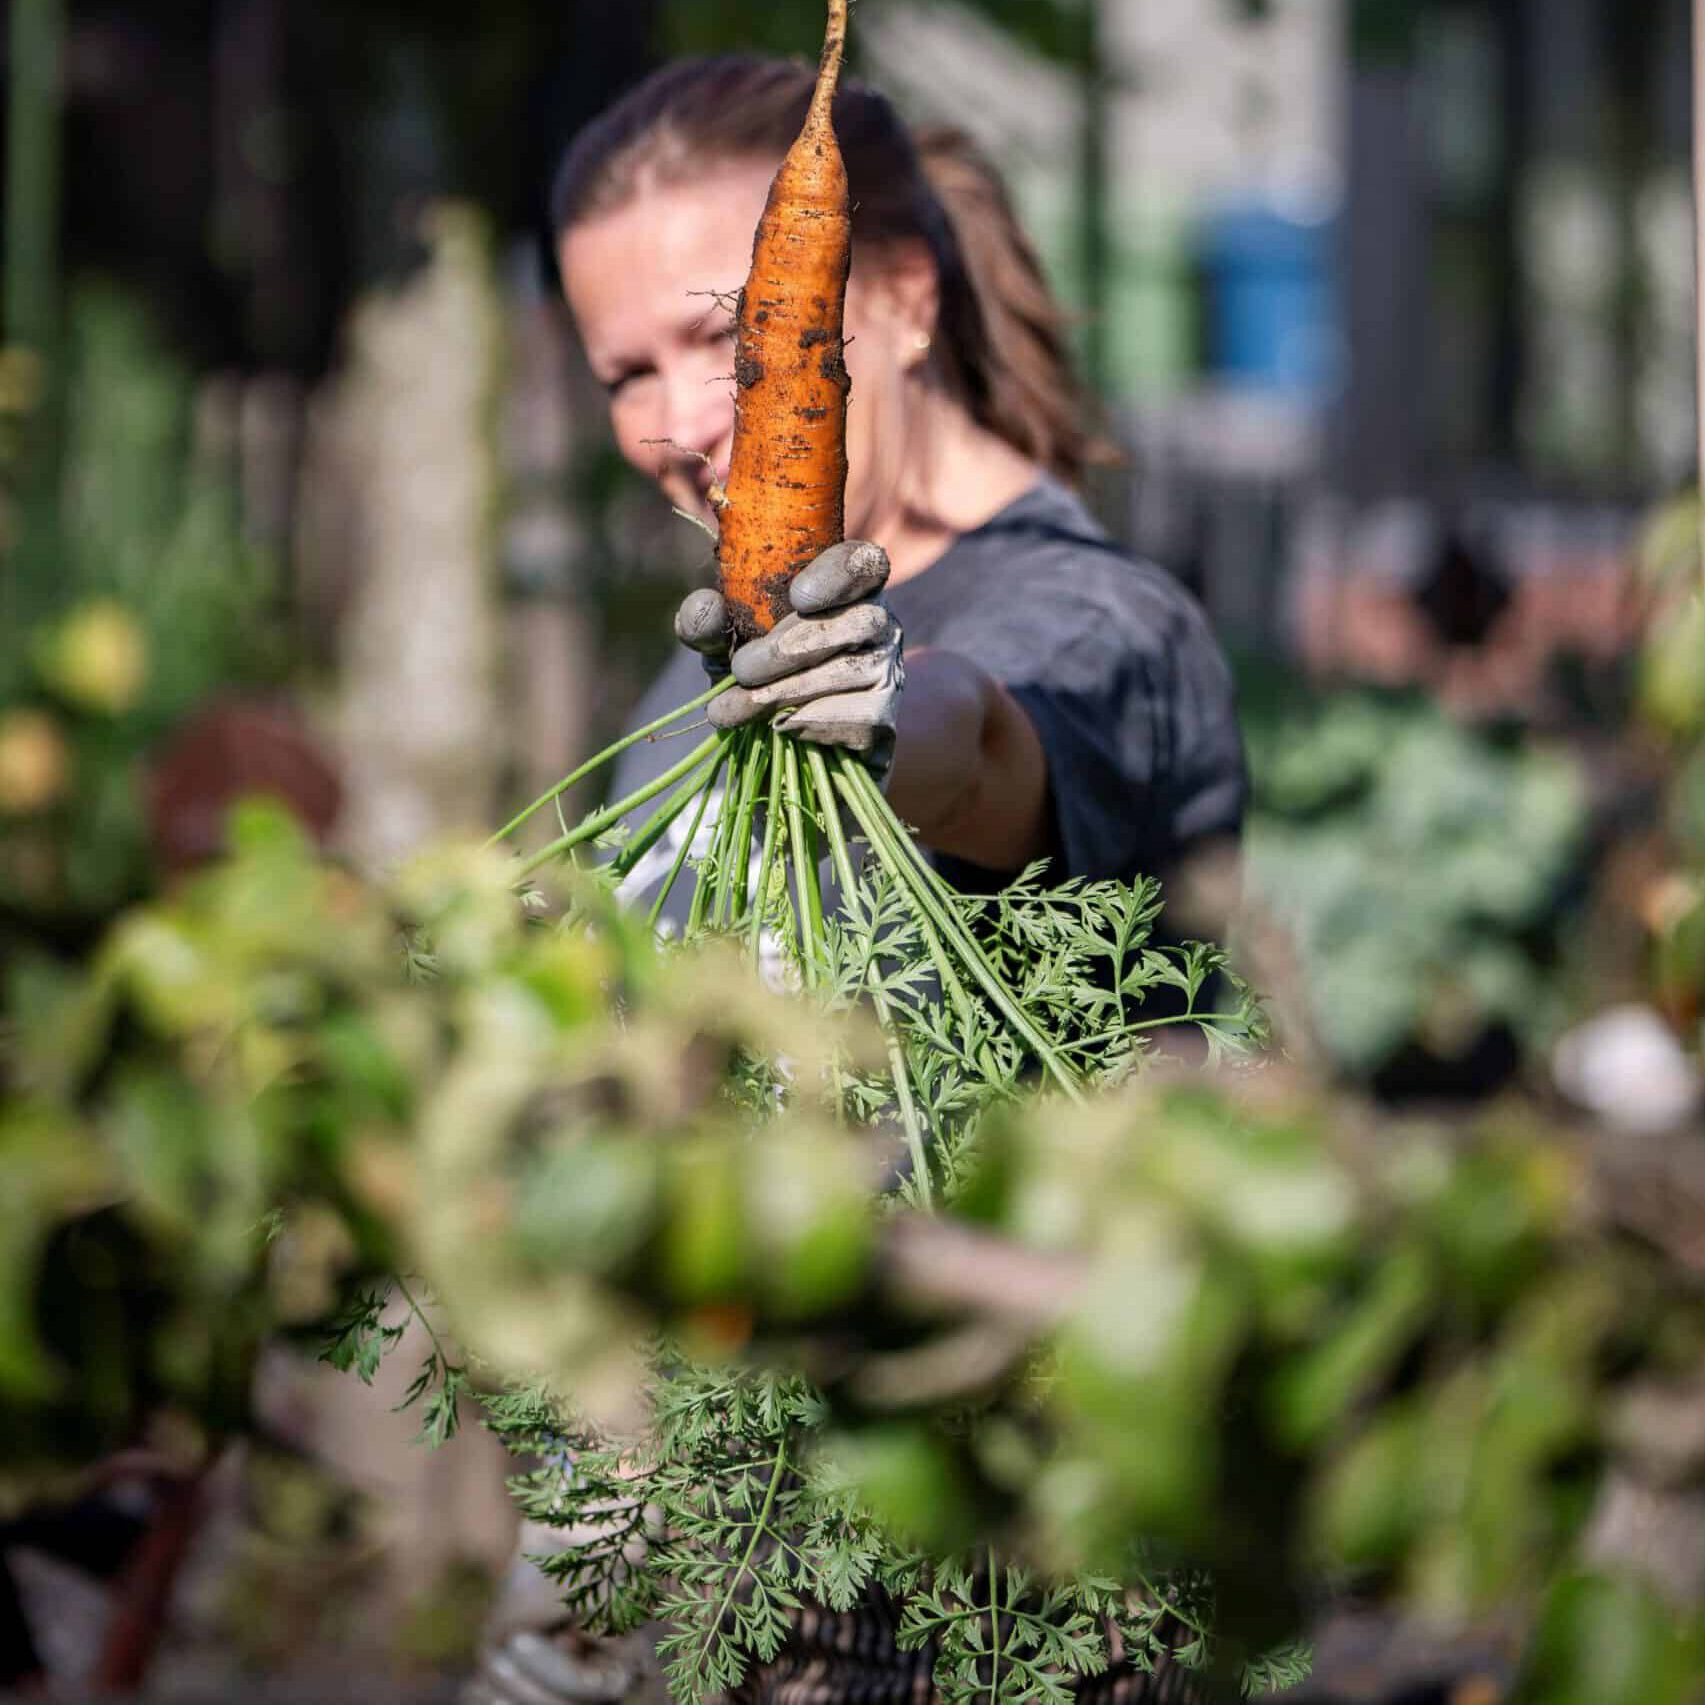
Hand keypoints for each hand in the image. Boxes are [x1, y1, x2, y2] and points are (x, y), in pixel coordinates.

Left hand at [673, 540, 902, 769]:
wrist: (777, 759)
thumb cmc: (755, 685)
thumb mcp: (723, 651)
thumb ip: (709, 626)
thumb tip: (706, 607)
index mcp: (843, 592)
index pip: (864, 563)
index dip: (838, 575)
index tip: (797, 598)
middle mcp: (880, 626)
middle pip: (858, 621)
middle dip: (790, 648)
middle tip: (741, 671)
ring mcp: (890, 675)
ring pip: (852, 671)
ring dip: (786, 691)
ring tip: (735, 709)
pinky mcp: (886, 723)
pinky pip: (856, 717)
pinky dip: (807, 724)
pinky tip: (778, 730)